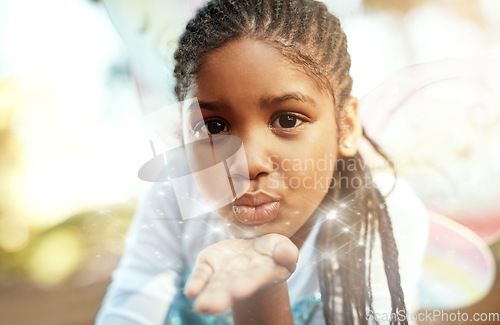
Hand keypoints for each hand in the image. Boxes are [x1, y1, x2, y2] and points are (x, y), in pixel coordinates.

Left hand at [184, 233, 298, 313]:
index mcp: (261, 274)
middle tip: (210, 306)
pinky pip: (201, 273)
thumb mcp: (283, 248)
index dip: (247, 283)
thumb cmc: (273, 251)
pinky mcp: (209, 262)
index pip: (254, 279)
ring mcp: (222, 273)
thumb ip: (286, 252)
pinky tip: (191, 292)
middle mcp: (239, 278)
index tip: (238, 291)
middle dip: (221, 297)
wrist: (254, 246)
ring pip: (214, 286)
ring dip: (207, 295)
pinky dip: (196, 282)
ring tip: (201, 306)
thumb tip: (286, 253)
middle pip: (229, 289)